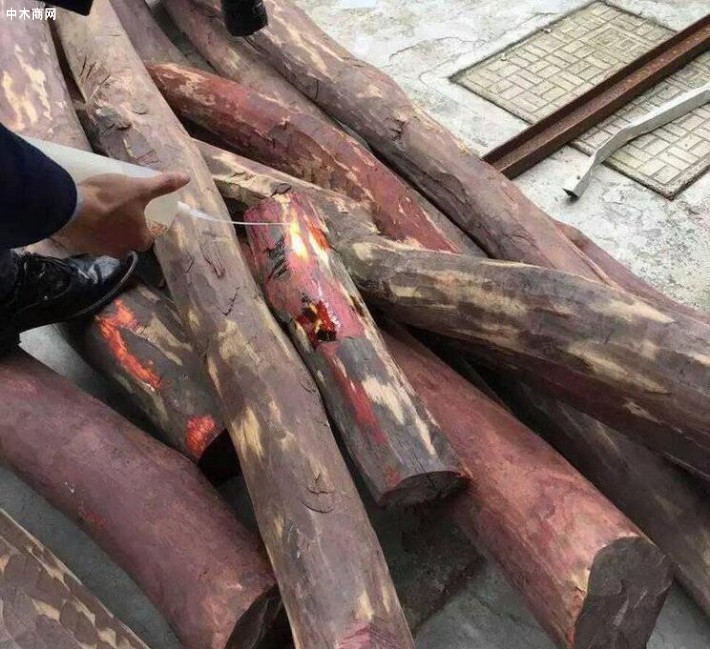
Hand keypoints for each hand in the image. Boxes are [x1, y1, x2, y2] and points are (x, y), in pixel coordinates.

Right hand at [55, 171, 189, 256]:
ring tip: (103, 211)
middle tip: (121, 210)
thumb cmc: (109, 199)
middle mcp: (122, 251)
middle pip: (129, 240)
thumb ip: (162, 184)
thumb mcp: (139, 188)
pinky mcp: (81, 247)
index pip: (149, 237)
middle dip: (127, 228)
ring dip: (108, 229)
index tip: (141, 212)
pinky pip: (91, 239)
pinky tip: (86, 216)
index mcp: (139, 240)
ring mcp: (100, 250)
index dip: (147, 225)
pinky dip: (91, 230)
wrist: (67, 208)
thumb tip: (186, 178)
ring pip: (109, 240)